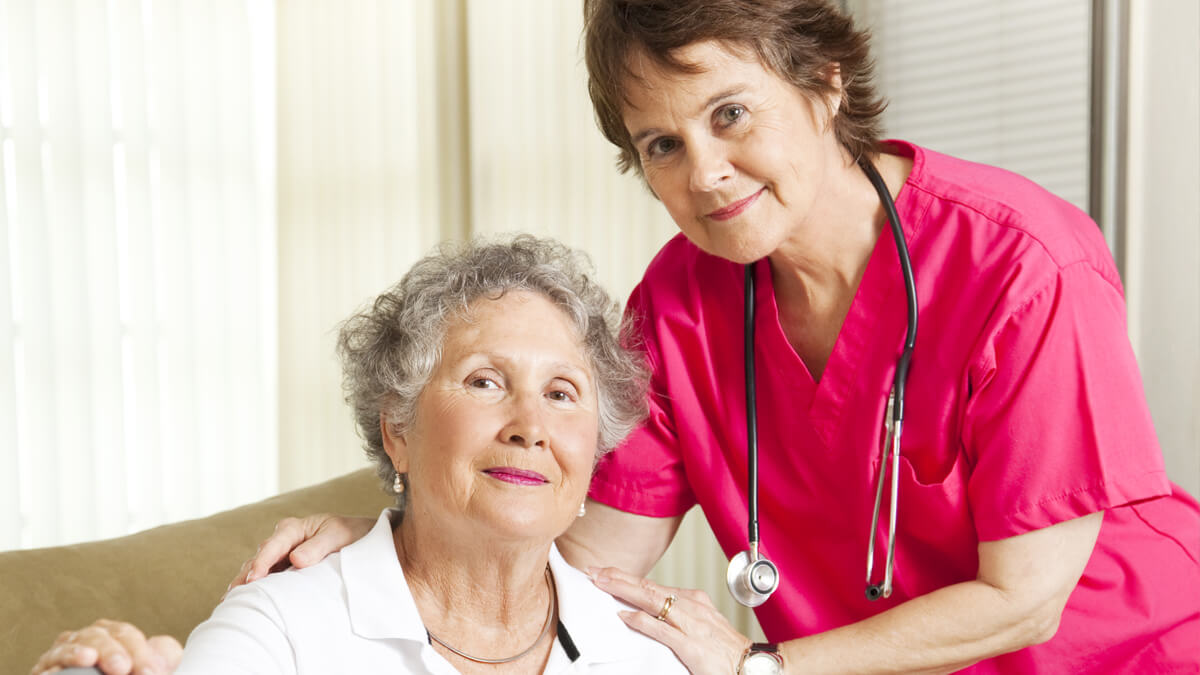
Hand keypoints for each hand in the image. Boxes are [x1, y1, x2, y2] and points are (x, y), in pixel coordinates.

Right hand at [30, 619, 181, 674]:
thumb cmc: (128, 673)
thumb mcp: (145, 666)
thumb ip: (161, 655)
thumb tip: (164, 655)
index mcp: (111, 635)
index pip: (124, 634)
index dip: (140, 652)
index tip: (151, 672)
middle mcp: (85, 641)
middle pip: (96, 636)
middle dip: (111, 651)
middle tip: (124, 668)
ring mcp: (60, 657)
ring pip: (67, 647)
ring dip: (77, 652)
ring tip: (90, 658)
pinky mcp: (44, 673)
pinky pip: (45, 669)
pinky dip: (51, 669)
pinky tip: (56, 671)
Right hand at [227, 514, 374, 592]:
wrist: (363, 538)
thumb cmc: (352, 533)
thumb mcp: (339, 535)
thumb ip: (318, 546)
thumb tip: (295, 559)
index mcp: (294, 528)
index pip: (273, 546)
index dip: (262, 562)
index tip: (254, 577)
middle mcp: (283, 540)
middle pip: (260, 558)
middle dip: (247, 575)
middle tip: (235, 594)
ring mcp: (282, 555)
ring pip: (259, 568)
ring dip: (246, 583)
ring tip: (233, 601)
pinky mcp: (285, 568)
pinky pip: (267, 577)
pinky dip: (256, 587)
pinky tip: (245, 601)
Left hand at [589, 566, 750, 674]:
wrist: (751, 664)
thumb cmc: (726, 648)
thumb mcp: (700, 624)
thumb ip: (676, 616)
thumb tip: (647, 612)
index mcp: (692, 600)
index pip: (651, 584)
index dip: (625, 578)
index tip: (604, 572)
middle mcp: (690, 606)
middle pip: (646, 586)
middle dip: (617, 577)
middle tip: (593, 570)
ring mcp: (690, 623)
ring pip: (650, 600)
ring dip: (623, 590)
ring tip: (602, 583)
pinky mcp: (690, 644)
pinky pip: (661, 629)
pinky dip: (641, 621)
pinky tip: (626, 616)